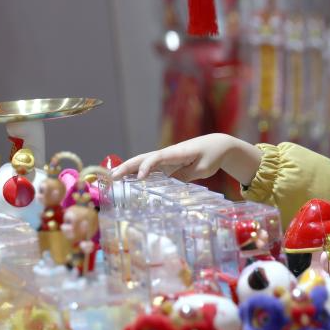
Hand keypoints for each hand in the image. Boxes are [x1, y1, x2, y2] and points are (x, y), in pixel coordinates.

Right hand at [112, 134, 261, 184]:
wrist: (217, 145)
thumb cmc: (211, 156)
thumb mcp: (203, 169)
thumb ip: (187, 176)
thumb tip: (170, 185)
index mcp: (177, 153)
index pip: (157, 158)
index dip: (146, 167)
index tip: (139, 178)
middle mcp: (168, 153)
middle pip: (144, 158)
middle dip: (128, 166)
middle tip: (112, 176)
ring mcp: (166, 157)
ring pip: (144, 162)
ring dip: (129, 169)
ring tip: (114, 178)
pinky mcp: (168, 162)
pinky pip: (150, 167)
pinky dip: (138, 171)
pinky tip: (129, 180)